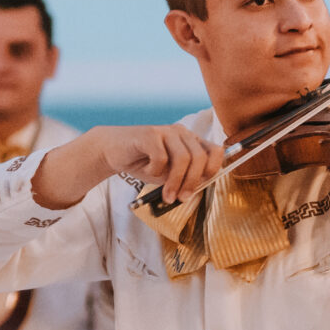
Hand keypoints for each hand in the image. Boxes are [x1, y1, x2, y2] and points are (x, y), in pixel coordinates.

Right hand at [34, 123, 224, 209]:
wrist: (113, 152)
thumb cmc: (144, 163)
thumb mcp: (169, 173)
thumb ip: (185, 177)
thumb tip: (201, 186)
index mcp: (190, 141)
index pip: (216, 150)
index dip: (213, 169)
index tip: (202, 187)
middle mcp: (181, 133)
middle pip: (199, 158)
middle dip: (192, 182)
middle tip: (181, 199)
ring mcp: (166, 131)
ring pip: (183, 159)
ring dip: (175, 182)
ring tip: (166, 196)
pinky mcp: (150, 133)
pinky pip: (161, 157)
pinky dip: (155, 171)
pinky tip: (147, 171)